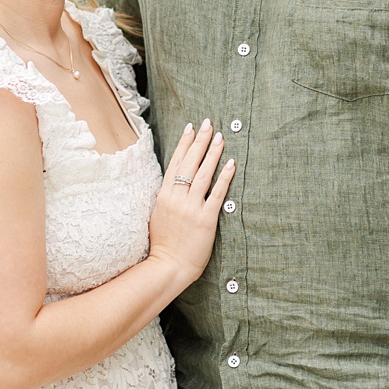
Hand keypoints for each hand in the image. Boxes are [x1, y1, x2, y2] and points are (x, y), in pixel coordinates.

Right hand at [147, 120, 234, 287]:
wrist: (169, 266)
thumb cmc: (164, 243)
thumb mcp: (158, 215)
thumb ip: (166, 197)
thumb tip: (174, 181)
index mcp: (163, 196)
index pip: (175, 163)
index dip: (184, 144)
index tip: (190, 127)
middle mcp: (176, 198)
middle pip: (189, 163)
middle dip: (200, 141)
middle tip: (208, 123)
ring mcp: (191, 208)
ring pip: (203, 174)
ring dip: (212, 153)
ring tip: (220, 137)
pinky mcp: (206, 219)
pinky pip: (217, 193)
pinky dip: (224, 177)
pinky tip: (231, 163)